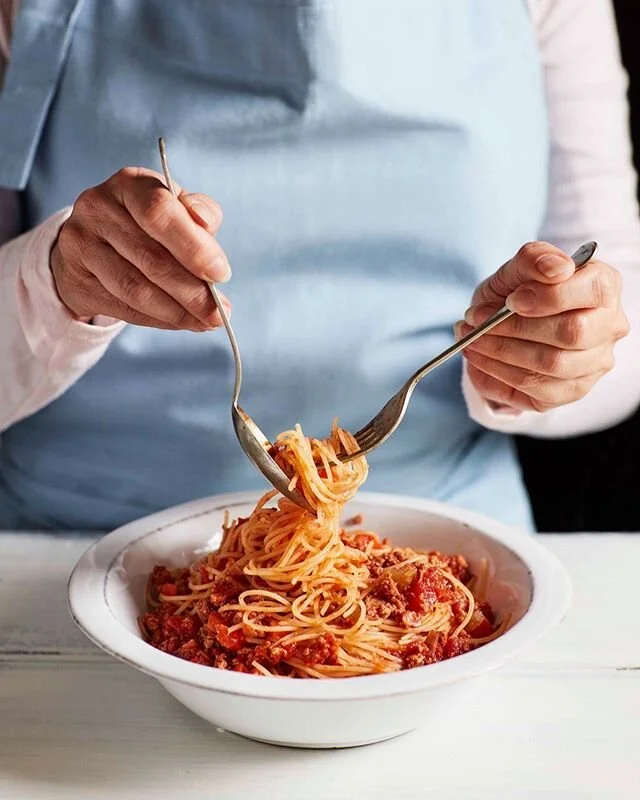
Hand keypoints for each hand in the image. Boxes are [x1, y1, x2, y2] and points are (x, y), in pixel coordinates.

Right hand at [51, 167, 230, 330]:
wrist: (92, 244)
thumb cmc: (146, 225)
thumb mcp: (175, 209)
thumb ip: (198, 214)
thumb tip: (207, 223)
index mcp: (129, 184)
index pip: (159, 212)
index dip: (193, 246)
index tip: (221, 274)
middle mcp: (97, 209)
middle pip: (150, 257)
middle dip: (192, 291)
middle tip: (219, 312)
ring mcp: (81, 245)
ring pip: (136, 289)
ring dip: (178, 312)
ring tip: (207, 321)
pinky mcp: (75, 281)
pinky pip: (124, 308)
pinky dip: (159, 320)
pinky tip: (182, 322)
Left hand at [455, 242, 629, 412]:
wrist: (499, 324)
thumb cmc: (515, 293)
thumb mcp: (515, 268)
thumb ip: (534, 258)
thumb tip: (556, 268)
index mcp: (604, 287)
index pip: (594, 290)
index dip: (550, 297)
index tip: (511, 299)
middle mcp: (609, 327)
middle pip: (572, 333)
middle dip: (515, 328)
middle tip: (476, 321)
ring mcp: (594, 363)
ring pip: (552, 365)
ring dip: (500, 352)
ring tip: (471, 338)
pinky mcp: (572, 390)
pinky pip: (536, 389)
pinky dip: (498, 373)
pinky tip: (478, 358)